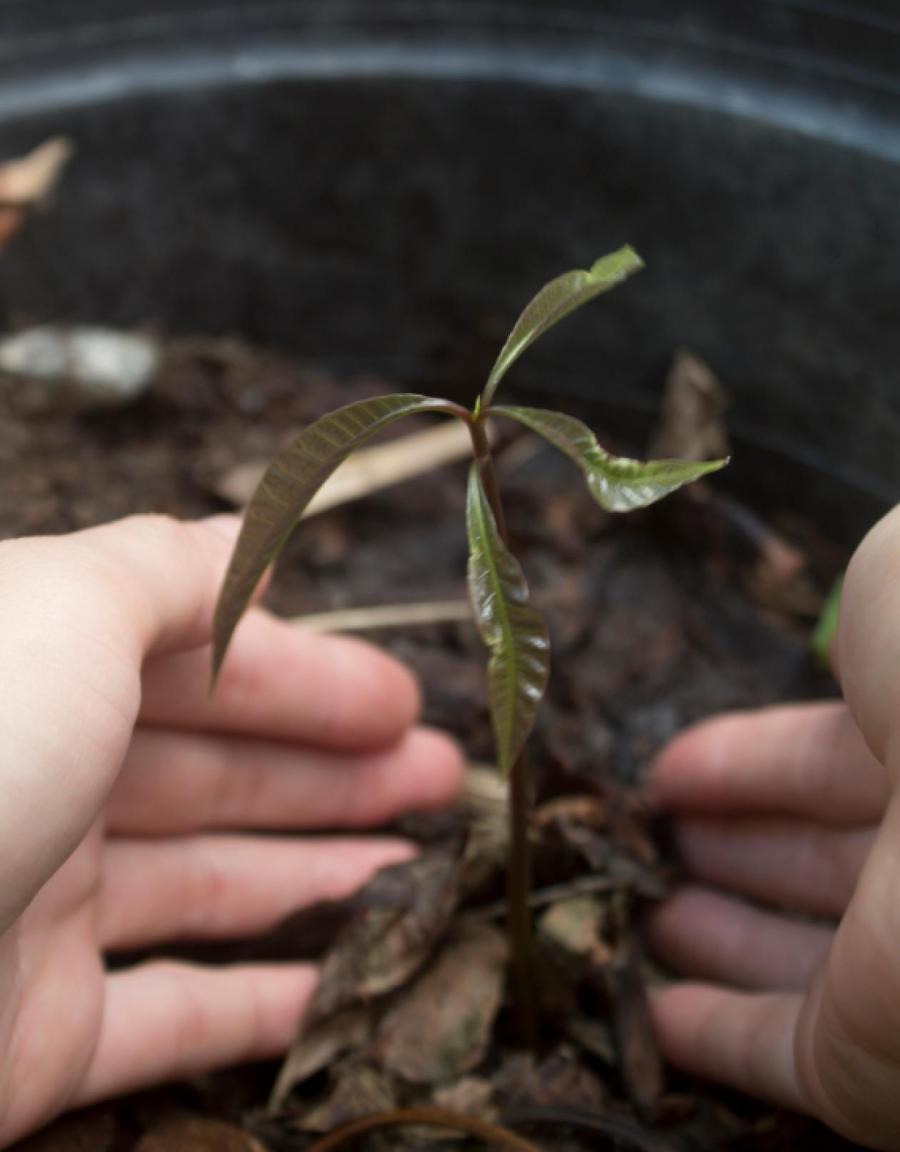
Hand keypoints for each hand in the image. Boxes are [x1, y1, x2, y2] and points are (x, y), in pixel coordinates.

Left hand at [0, 514, 462, 1145]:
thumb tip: (249, 536)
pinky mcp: (36, 1040)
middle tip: (442, 777)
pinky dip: (263, 1003)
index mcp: (39, 674)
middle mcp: (38, 783)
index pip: (199, 663)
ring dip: (321, 870)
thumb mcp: (64, 608)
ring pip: (207, 885)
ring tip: (422, 863)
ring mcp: (36, 914)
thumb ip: (170, 566)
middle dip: (336, 767)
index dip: (310, 675)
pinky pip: (171, 1016)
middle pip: (217, 768)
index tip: (404, 700)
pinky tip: (343, 980)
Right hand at [647, 504, 899, 1147]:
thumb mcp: (894, 587)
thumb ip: (862, 620)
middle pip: (814, 857)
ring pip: (796, 956)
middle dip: (734, 842)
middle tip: (652, 834)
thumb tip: (844, 655)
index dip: (749, 761)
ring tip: (639, 909)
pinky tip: (657, 1013)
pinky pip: (777, 1056)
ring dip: (717, 935)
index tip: (673, 766)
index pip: (834, 761)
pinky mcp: (869, 1063)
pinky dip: (714, 1037)